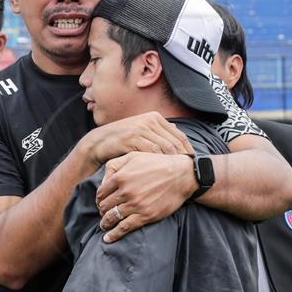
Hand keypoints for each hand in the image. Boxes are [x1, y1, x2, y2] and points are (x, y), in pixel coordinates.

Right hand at [79, 111, 193, 172]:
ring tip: (178, 174)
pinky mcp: (132, 138)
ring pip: (165, 147)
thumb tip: (177, 132)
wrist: (97, 143)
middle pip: (175, 141)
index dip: (188, 150)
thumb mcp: (140, 131)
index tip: (193, 164)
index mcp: (154, 117)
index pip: (179, 135)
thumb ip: (158, 131)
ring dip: (173, 162)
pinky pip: (152, 152)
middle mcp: (149, 120)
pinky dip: (159, 162)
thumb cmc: (121, 140)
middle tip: (189, 171)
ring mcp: (140, 128)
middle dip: (183, 157)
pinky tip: (162, 172)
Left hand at [94, 152, 196, 242]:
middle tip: (103, 213)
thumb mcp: (132, 156)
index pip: (101, 193)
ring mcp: (136, 205)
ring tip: (104, 225)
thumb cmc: (156, 164)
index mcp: (120, 177)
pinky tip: (108, 238)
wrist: (182, 175)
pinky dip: (114, 234)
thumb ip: (114, 166)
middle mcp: (125, 192)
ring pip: (112, 217)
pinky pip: (125, 227)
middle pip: (105, 206)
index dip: (99, 199)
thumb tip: (103, 182)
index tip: (101, 202)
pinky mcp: (146, 215)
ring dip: (105, 223)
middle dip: (102, 210)